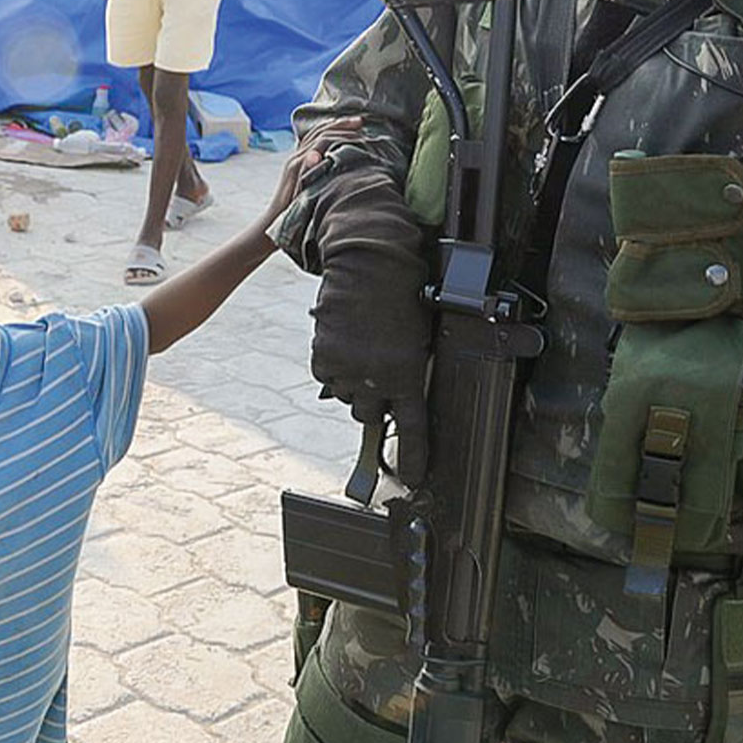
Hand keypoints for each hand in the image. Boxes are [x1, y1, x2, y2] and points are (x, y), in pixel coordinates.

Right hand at [260, 117, 362, 227]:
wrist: (277, 220)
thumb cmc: (299, 206)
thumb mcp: (317, 185)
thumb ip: (327, 173)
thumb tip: (348, 168)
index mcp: (304, 156)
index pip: (321, 132)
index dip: (340, 125)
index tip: (360, 123)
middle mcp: (298, 155)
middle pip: (319, 131)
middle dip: (341, 124)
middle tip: (361, 121)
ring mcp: (294, 163)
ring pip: (315, 141)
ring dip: (336, 134)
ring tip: (354, 133)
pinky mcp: (292, 173)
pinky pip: (305, 159)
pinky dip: (316, 154)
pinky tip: (327, 152)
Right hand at [309, 169, 431, 484]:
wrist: (369, 263)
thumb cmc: (403, 295)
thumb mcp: (419, 337)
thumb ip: (410, 370)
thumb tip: (398, 397)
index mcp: (407, 374)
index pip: (413, 428)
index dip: (415, 457)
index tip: (416, 478)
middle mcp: (376, 377)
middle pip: (368, 414)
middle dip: (371, 400)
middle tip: (375, 374)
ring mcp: (346, 369)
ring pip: (344, 394)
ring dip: (351, 379)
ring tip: (361, 346)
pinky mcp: (323, 356)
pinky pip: (326, 375)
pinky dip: (332, 364)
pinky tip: (344, 340)